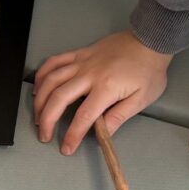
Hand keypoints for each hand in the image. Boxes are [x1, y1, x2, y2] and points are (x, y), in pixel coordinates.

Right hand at [33, 30, 172, 153]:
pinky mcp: (79, 53)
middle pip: (59, 98)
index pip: (84, 117)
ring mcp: (82, 62)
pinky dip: (42, 74)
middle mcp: (89, 74)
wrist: (150, 41)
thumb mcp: (141, 99)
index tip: (67, 148)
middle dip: (48, 120)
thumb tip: (102, 135)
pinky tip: (38, 88)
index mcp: (106, 88)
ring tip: (38, 116)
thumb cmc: (149, 70)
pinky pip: (54, 62)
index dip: (72, 135)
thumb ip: (118, 117)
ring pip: (51, 80)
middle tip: (45, 135)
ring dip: (40, 100)